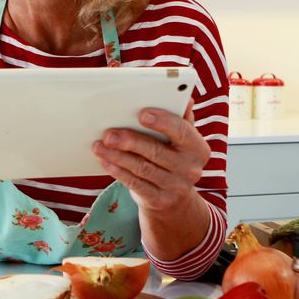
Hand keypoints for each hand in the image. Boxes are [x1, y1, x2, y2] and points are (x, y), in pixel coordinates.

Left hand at [91, 99, 210, 212]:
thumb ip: (181, 118)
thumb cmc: (174, 157)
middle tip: (108, 133)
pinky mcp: (159, 201)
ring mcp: (176, 187)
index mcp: (198, 148)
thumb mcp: (182, 139)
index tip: (142, 114)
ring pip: (142, 168)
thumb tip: (186, 98)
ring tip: (99, 145)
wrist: (175, 199)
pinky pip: (135, 184)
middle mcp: (190, 169)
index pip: (182, 131)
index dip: (163, 122)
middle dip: (130, 141)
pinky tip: (105, 160)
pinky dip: (117, 171)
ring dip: (117, 156)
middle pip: (157, 152)